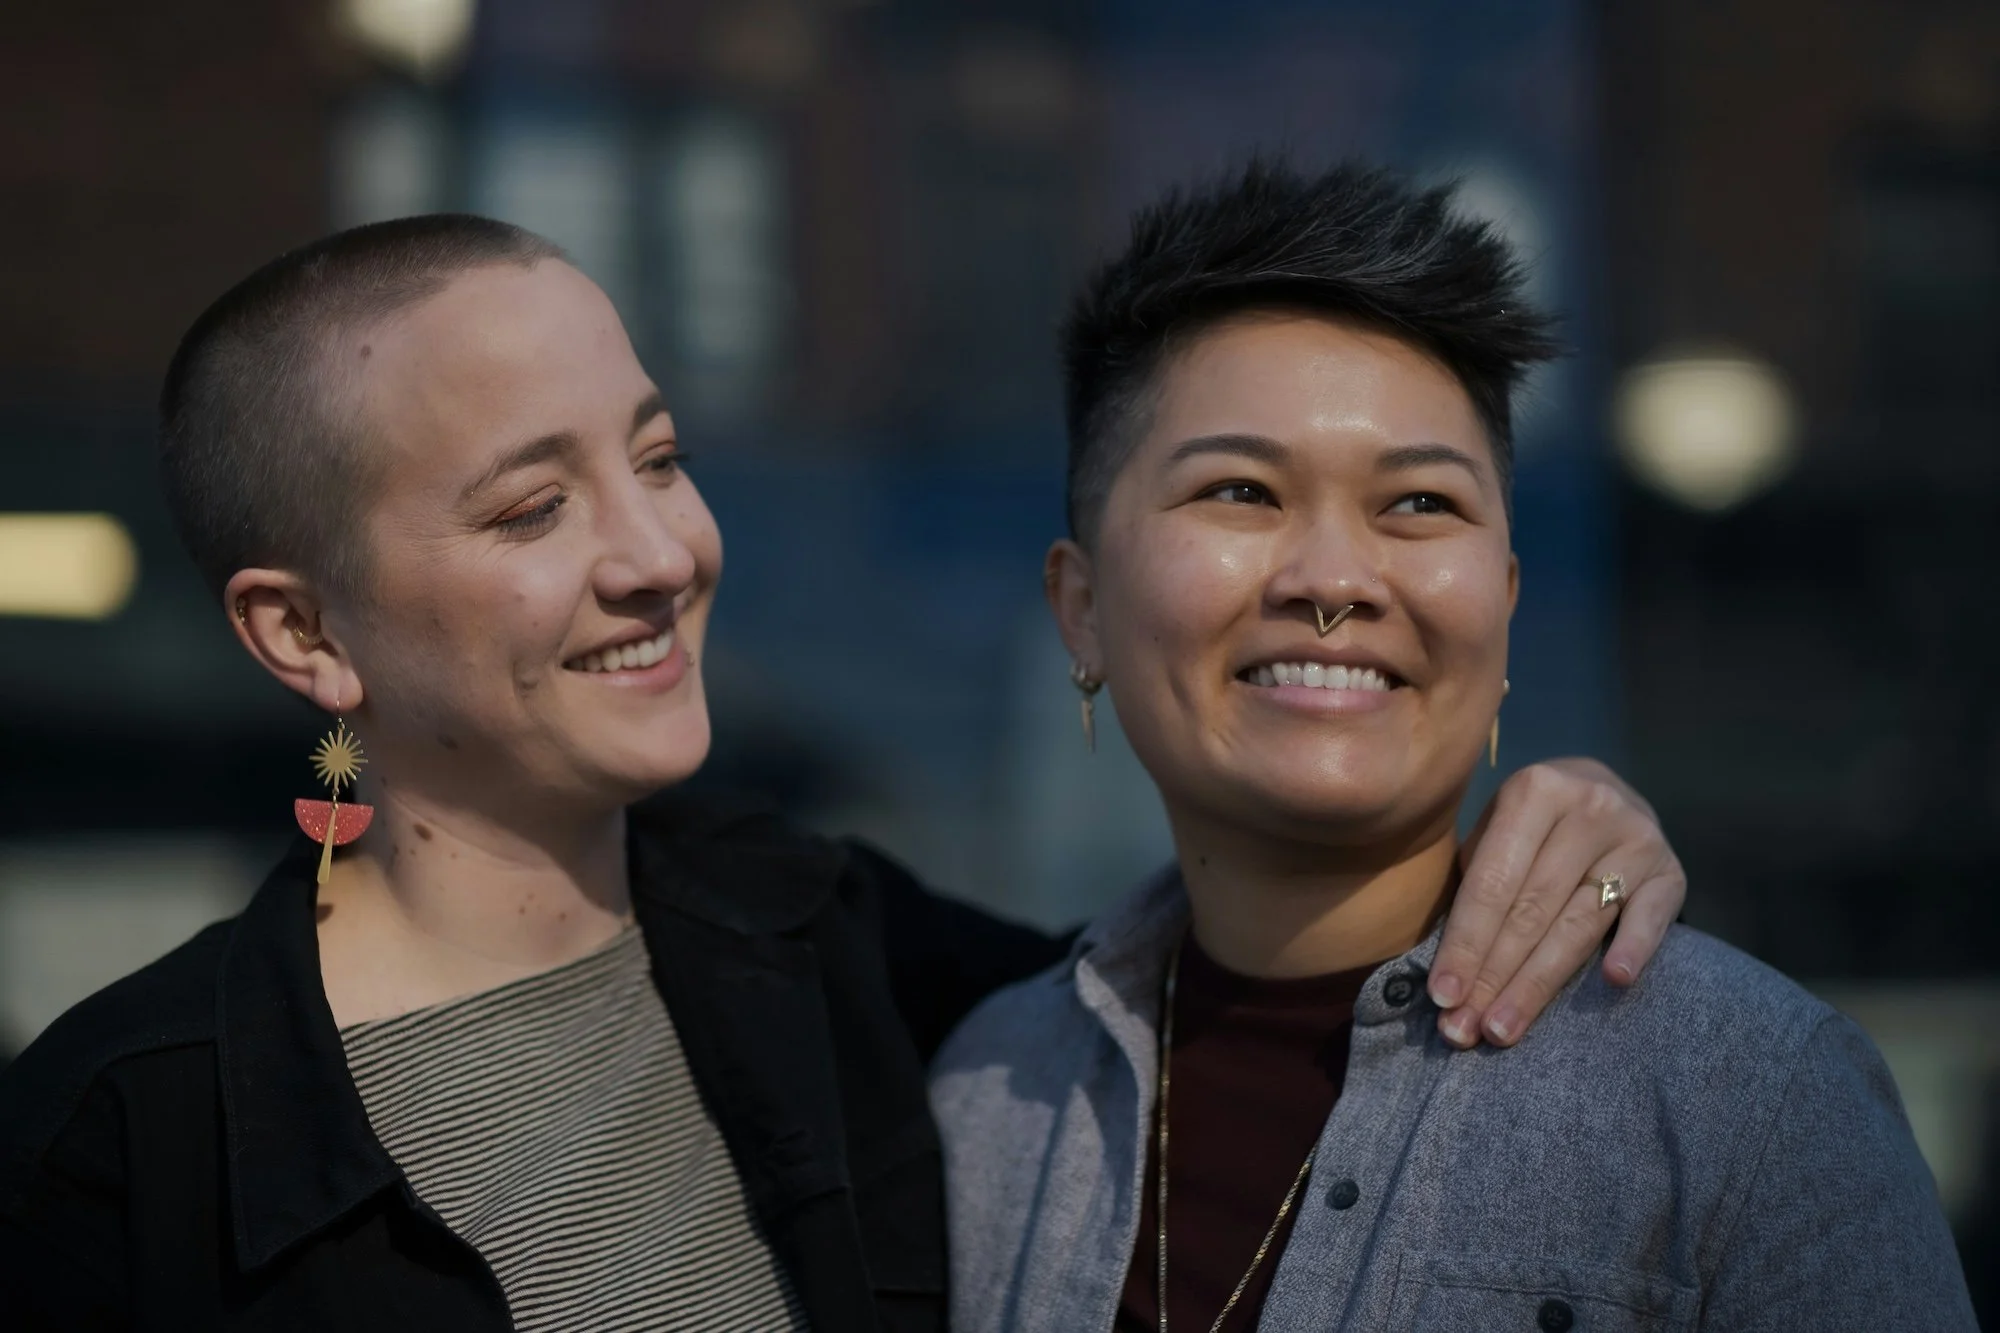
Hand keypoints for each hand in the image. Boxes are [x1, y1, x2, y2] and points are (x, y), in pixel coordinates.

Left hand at [1429, 757, 1684, 1048]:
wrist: (1605, 790)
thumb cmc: (1531, 827)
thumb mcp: (1495, 831)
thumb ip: (1474, 884)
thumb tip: (1447, 972)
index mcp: (1534, 791)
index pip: (1492, 882)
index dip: (1465, 943)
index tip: (1443, 996)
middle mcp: (1589, 807)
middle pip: (1532, 910)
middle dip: (1494, 976)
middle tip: (1465, 1030)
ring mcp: (1636, 838)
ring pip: (1579, 924)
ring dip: (1538, 984)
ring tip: (1505, 1027)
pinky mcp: (1671, 871)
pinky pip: (1651, 916)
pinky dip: (1634, 947)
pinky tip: (1615, 979)